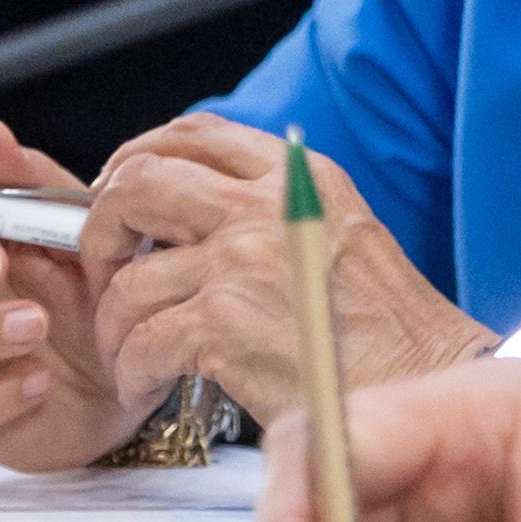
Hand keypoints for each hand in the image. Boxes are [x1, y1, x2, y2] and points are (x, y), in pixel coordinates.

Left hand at [94, 112, 493, 412]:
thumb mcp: (338, 236)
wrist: (421, 388)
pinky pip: (142, 339)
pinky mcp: (224, 324)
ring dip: (114, 325)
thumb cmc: (387, 332)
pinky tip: (148, 384)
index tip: (116, 192)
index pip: (194, 133)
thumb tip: (186, 221)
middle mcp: (266, 207)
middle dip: (99, 228)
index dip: (136, 158)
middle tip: (105, 270)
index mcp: (296, 178)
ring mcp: (242, 261)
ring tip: (129, 354)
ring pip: (128, 279)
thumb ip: (271, 213)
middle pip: (139, 183)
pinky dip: (132, 368)